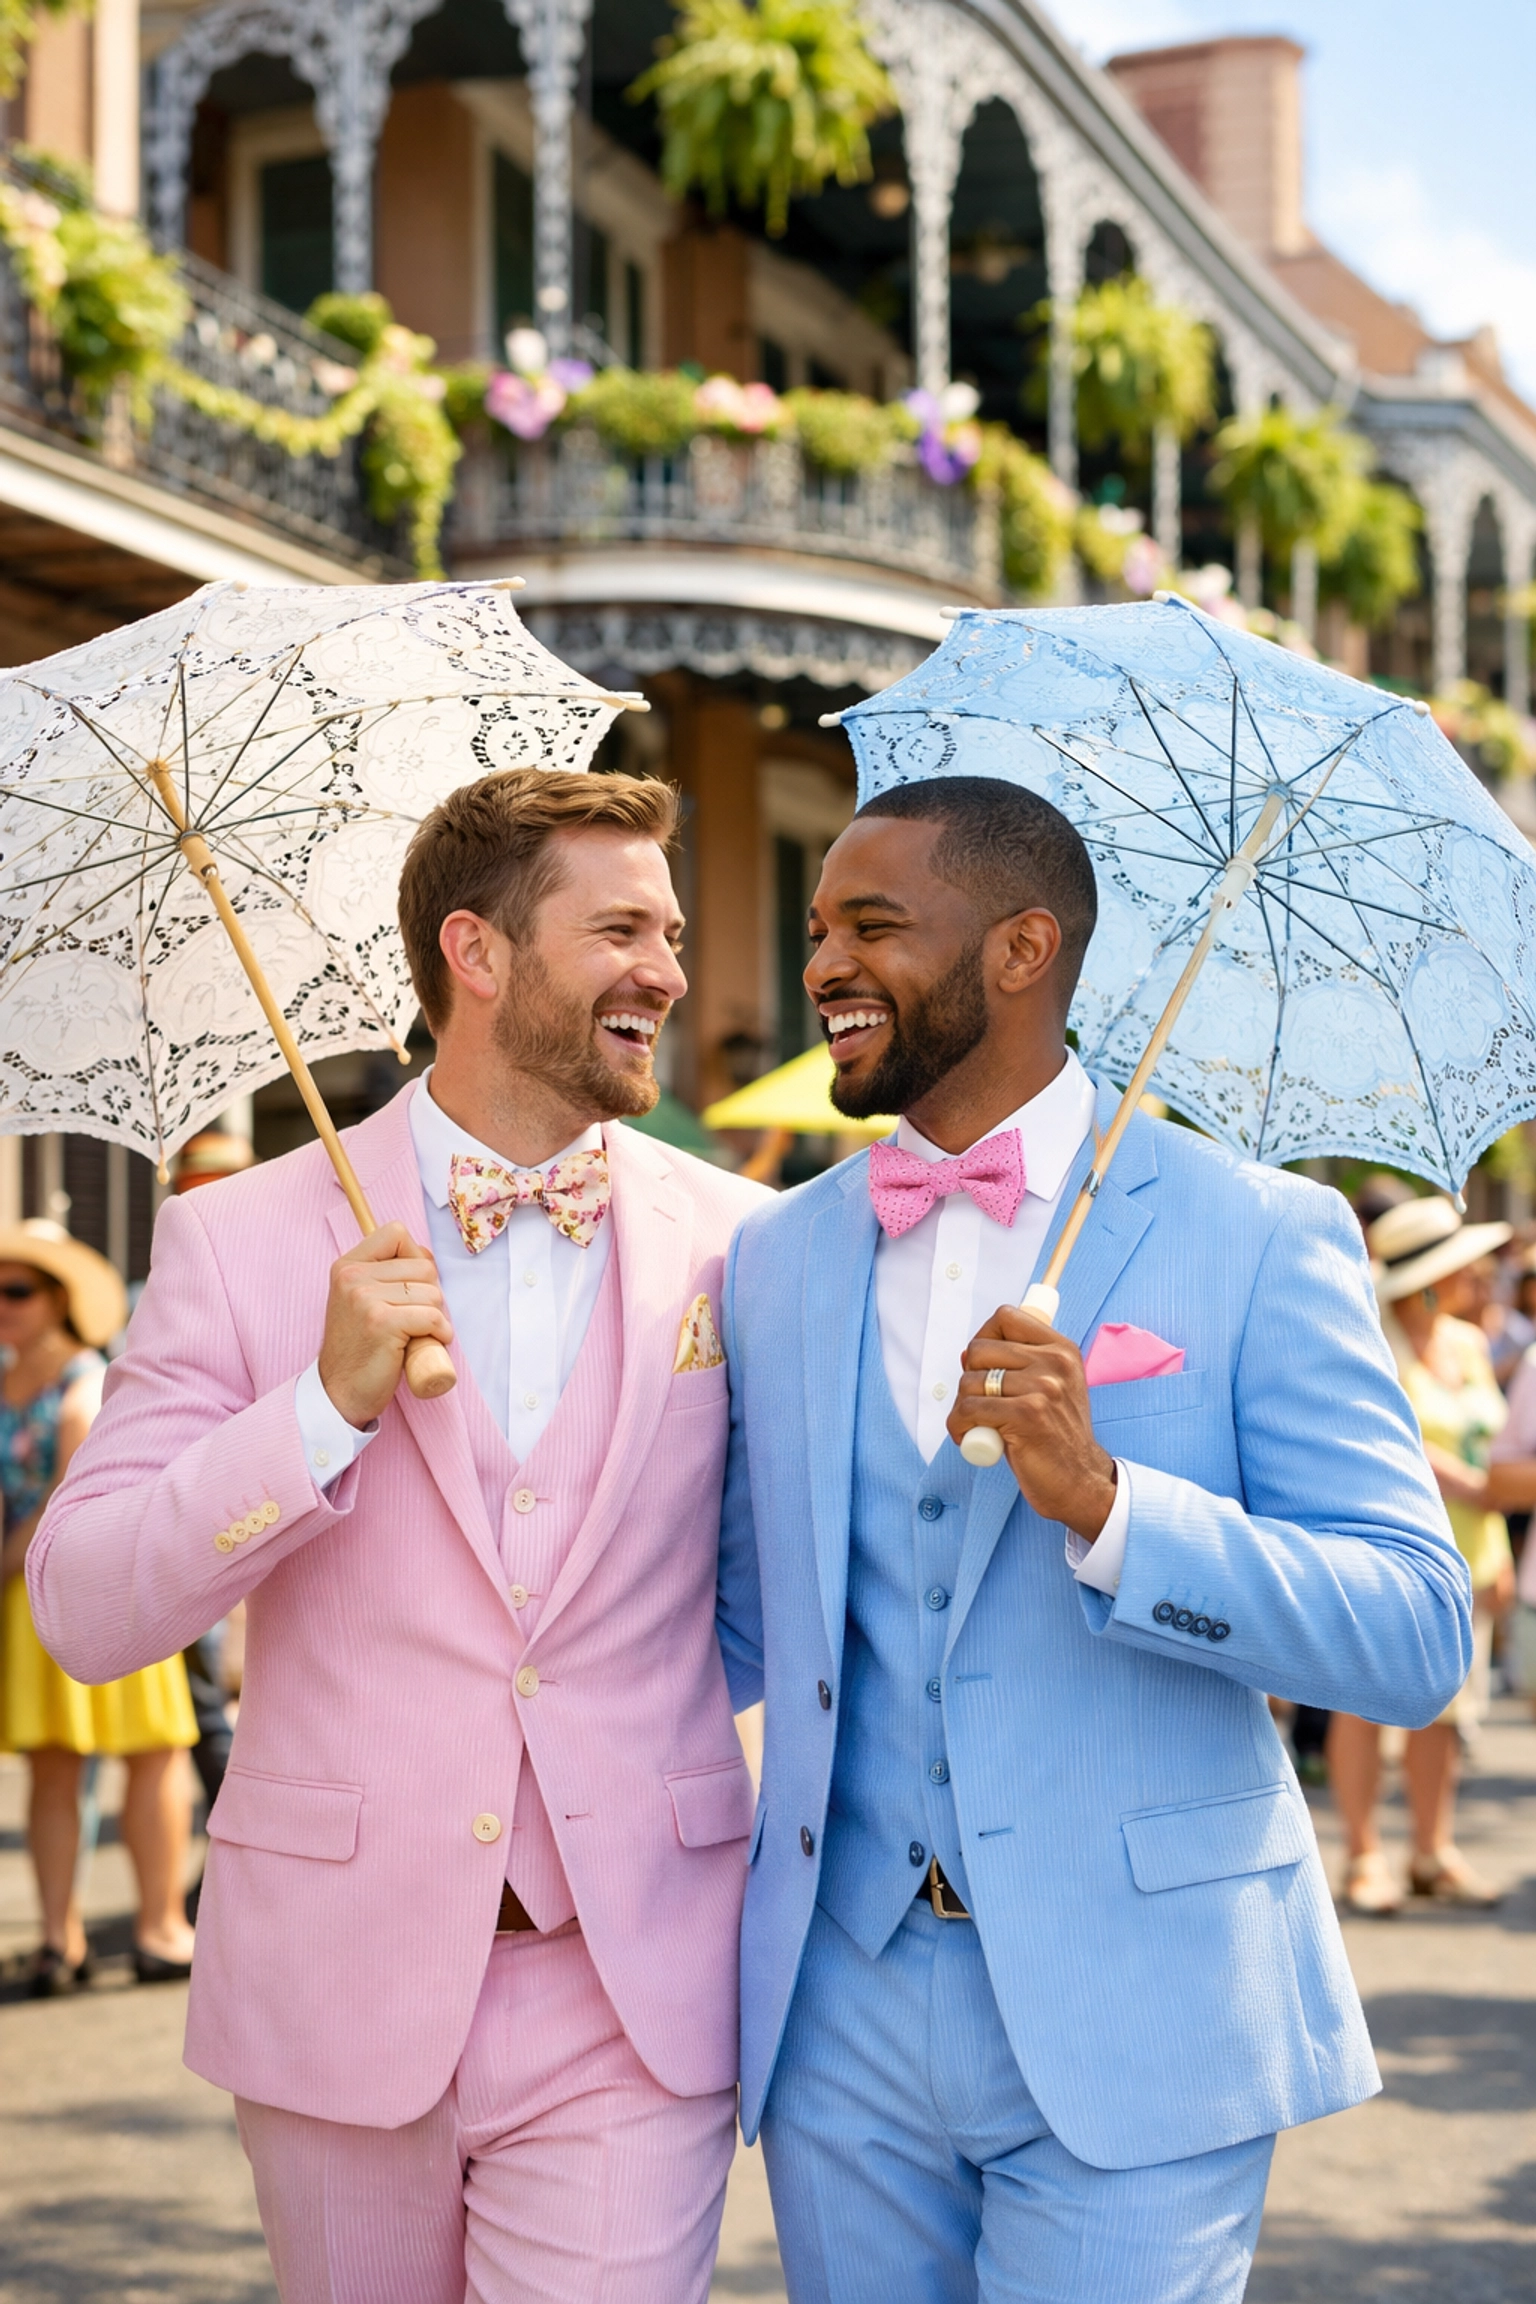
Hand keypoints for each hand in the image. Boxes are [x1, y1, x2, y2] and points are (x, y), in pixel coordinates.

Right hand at [318, 1224, 451, 1429]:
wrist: (339, 1391)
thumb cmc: (360, 1347)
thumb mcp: (362, 1300)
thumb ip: (386, 1274)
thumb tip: (425, 1255)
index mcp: (347, 1266)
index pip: (396, 1233)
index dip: (415, 1257)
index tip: (409, 1287)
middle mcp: (352, 1277)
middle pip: (423, 1266)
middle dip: (429, 1294)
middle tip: (412, 1320)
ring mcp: (365, 1299)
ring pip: (433, 1293)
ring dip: (435, 1317)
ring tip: (413, 1335)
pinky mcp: (382, 1323)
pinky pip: (433, 1317)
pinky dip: (440, 1332)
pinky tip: (426, 1343)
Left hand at [948, 1305, 1117, 1540]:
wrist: (1080, 1481)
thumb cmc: (1056, 1437)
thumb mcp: (1050, 1388)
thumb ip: (1019, 1364)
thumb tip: (969, 1352)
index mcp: (1061, 1350)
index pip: (1006, 1317)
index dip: (984, 1338)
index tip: (982, 1365)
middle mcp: (1055, 1363)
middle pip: (979, 1349)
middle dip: (969, 1379)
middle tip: (978, 1404)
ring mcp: (1043, 1388)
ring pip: (970, 1382)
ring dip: (962, 1407)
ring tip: (976, 1425)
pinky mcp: (1027, 1415)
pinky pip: (969, 1410)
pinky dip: (959, 1426)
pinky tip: (969, 1437)